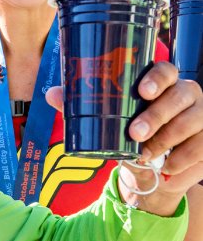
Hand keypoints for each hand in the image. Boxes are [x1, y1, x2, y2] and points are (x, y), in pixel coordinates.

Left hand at [46, 62, 202, 212]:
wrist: (149, 169)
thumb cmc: (127, 135)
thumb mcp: (105, 121)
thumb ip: (80, 105)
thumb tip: (52, 94)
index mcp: (162, 84)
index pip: (167, 70)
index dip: (158, 78)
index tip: (143, 92)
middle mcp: (187, 95)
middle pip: (180, 96)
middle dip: (158, 115)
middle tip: (136, 133)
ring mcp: (202, 117)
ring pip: (193, 123)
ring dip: (168, 140)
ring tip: (146, 155)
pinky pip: (202, 148)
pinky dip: (183, 161)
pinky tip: (168, 169)